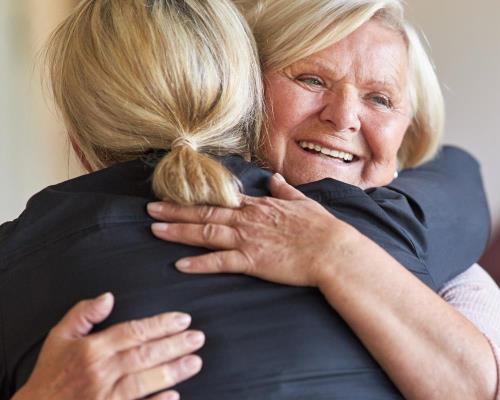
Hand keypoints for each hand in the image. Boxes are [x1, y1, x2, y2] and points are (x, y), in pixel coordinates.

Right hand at [13, 293, 203, 399]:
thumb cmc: (52, 372)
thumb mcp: (60, 337)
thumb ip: (84, 313)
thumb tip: (109, 296)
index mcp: (92, 349)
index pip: (133, 332)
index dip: (160, 324)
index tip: (184, 319)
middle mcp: (100, 371)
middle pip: (144, 355)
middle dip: (174, 345)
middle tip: (198, 337)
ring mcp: (105, 396)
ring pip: (143, 381)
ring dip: (172, 372)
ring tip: (195, 362)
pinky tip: (174, 396)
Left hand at [148, 174, 355, 286]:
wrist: (333, 250)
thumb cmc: (321, 228)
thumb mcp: (303, 202)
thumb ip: (285, 190)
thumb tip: (274, 179)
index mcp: (259, 207)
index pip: (221, 200)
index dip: (196, 198)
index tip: (178, 195)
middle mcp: (248, 220)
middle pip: (205, 213)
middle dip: (176, 211)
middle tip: (150, 209)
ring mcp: (248, 240)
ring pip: (206, 233)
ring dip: (179, 231)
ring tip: (155, 230)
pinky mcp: (253, 261)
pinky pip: (221, 262)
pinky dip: (199, 264)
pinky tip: (180, 265)